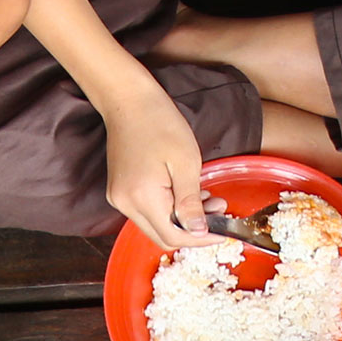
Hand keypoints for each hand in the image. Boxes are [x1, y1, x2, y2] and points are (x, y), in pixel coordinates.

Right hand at [103, 79, 223, 249]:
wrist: (128, 100)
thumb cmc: (159, 123)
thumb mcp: (185, 163)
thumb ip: (191, 203)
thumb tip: (198, 232)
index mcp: (142, 198)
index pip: (173, 237)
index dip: (200, 239)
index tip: (222, 233)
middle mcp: (125, 204)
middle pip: (162, 236)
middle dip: (193, 231)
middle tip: (218, 212)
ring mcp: (119, 199)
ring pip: (155, 225)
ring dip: (182, 220)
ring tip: (207, 199)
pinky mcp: (119, 192)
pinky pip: (146, 212)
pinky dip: (168, 210)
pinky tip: (185, 194)